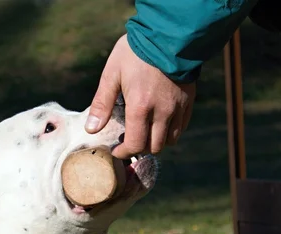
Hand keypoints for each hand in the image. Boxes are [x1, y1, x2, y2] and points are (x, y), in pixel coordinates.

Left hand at [85, 34, 195, 158]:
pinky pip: (181, 127)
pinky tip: (160, 122)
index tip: (116, 151)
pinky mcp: (188, 102)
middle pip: (153, 147)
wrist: (168, 34)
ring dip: (156, 141)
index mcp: (140, 108)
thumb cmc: (136, 52)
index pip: (135, 144)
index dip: (124, 153)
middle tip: (129, 140)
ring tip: (145, 131)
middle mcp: (162, 112)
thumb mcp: (112, 74)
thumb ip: (102, 104)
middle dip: (139, 148)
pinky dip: (171, 131)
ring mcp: (177, 108)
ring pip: (170, 140)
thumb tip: (92, 129)